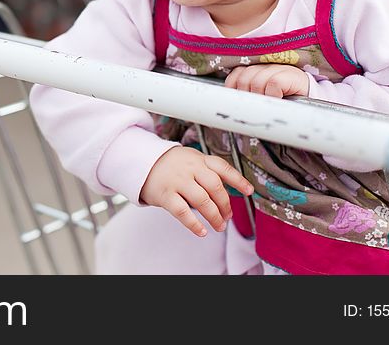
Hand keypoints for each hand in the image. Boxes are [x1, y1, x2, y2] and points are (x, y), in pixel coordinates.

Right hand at [139, 146, 253, 236]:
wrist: (140, 161)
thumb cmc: (168, 164)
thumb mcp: (189, 159)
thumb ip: (206, 171)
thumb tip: (226, 192)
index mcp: (198, 158)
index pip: (222, 167)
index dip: (238, 180)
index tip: (248, 191)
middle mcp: (189, 168)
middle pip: (215, 186)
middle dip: (225, 204)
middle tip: (227, 216)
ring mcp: (177, 180)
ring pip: (202, 200)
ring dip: (214, 216)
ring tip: (218, 226)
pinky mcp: (165, 194)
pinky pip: (182, 212)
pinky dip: (194, 224)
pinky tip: (201, 231)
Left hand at [225, 63, 308, 97]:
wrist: (312, 97)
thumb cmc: (284, 98)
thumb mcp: (263, 95)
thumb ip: (248, 93)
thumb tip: (232, 104)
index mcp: (256, 68)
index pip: (236, 74)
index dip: (233, 87)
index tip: (238, 101)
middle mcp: (265, 65)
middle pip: (244, 79)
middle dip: (247, 96)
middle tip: (256, 106)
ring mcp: (278, 67)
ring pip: (256, 82)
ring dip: (260, 97)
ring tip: (268, 104)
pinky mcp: (289, 74)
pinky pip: (273, 83)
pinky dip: (273, 94)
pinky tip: (279, 99)